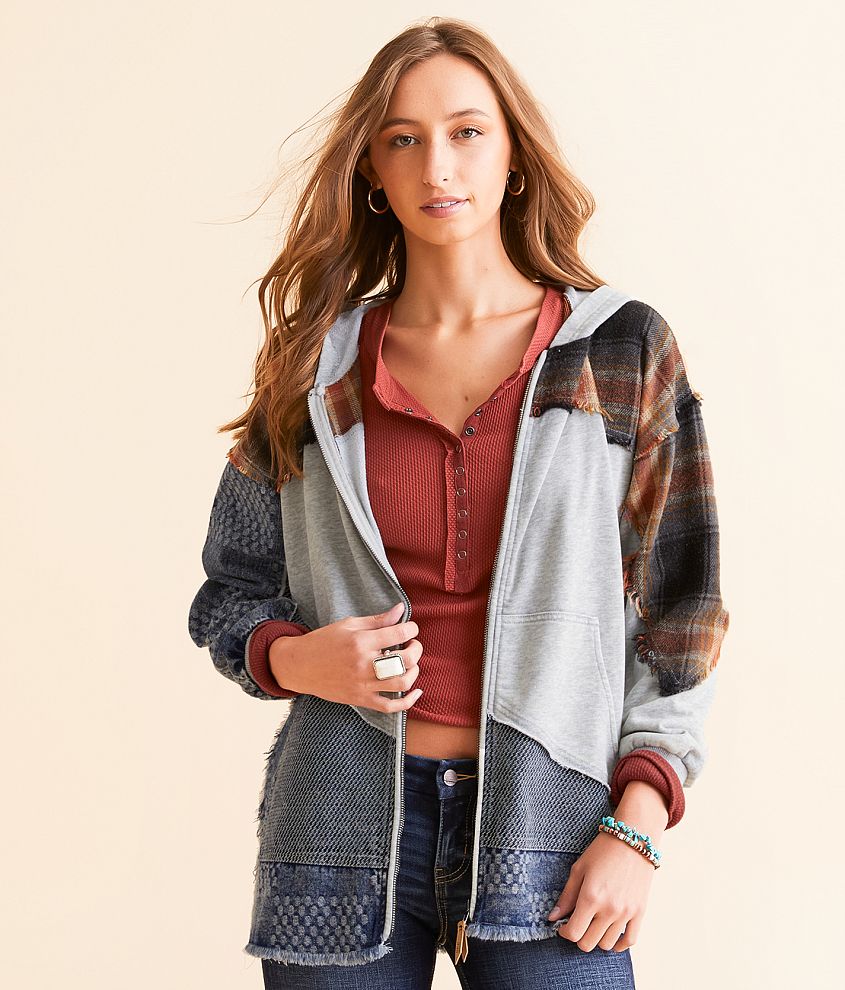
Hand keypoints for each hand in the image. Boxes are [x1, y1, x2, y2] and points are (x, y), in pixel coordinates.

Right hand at [269, 602, 423, 712]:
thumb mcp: (349, 625)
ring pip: (402, 682)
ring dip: (414, 671)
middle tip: (412, 644)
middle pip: (406, 659)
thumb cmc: (323, 641)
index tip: (411, 628)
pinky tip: (416, 692)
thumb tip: (401, 610)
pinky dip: (407, 702)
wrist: (299, 665)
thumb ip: (377, 620)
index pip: (399, 633)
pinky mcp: (361, 699)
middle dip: (416, 649)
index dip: (412, 629)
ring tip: (411, 663)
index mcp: (361, 641)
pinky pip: (390, 706)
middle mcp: (364, 664)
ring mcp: (363, 685)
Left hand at [547, 830, 655, 952]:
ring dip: (596, 939)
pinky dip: (618, 944)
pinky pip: (630, 941)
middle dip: (578, 937)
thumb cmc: (602, 851)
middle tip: (577, 924)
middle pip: (588, 943)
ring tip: (593, 924)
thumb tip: (552, 918)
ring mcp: (626, 913)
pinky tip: (610, 935)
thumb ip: (566, 896)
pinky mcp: (640, 912)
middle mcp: (609, 909)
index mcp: (591, 897)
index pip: (574, 933)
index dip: (564, 932)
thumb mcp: (579, 869)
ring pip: (607, 945)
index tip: (563, 926)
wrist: (633, 840)